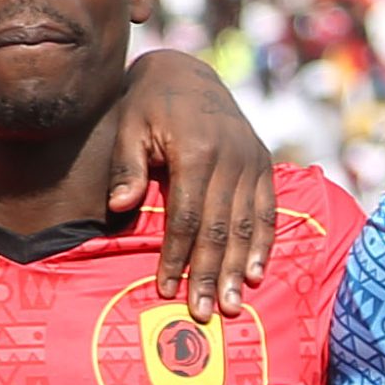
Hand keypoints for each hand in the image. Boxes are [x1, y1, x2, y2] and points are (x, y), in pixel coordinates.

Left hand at [112, 50, 279, 308]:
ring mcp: (252, 162)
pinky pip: (267, 212)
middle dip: (210, 274)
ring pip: (246, 227)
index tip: (166, 289)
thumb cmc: (149, 102)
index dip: (177, 256)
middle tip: (203, 313)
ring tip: (229, 306)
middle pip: (220, 229)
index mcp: (197, 150)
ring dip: (237, 270)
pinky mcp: (263, 165)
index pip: (187, 217)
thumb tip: (118, 208)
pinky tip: (254, 274)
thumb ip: (127, 167)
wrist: (187, 70)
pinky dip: (262, 245)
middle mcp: (232, 158)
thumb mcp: (129, 126)